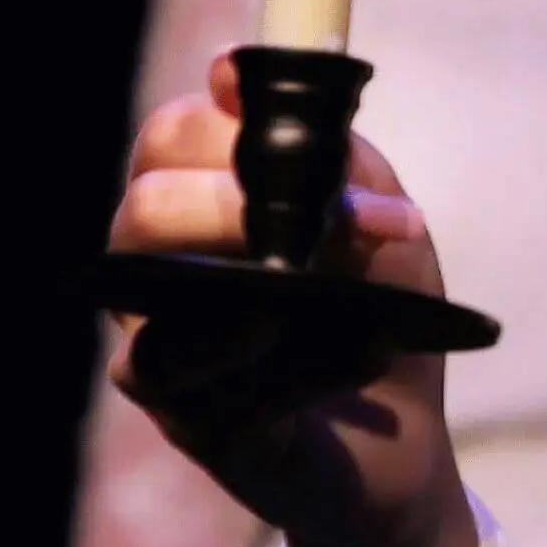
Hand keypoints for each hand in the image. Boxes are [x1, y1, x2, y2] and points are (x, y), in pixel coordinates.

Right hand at [108, 50, 476, 546]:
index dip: (225, 123)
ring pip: (146, 293)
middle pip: (142, 209)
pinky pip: (195, 383)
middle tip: (304, 227)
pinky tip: (352, 353)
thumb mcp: (384, 222)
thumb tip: (282, 106)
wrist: (403, 440)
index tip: (293, 133)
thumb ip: (342, 162)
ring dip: (249, 280)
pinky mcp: (191, 423)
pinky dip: (285, 362)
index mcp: (207, 208)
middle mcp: (166, 273)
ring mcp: (167, 349)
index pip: (170, 137)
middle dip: (227, 202)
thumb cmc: (381, 309)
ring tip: (308, 294)